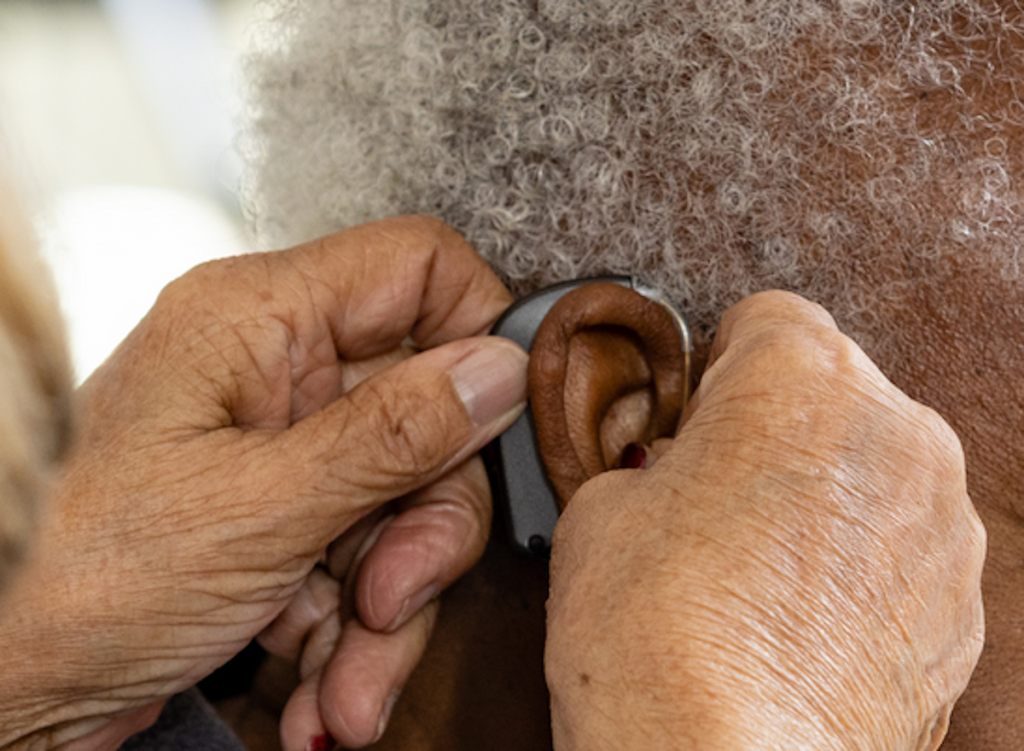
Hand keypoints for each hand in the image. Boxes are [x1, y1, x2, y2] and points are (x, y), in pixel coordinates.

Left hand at [0, 217, 526, 749]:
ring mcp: (282, 445)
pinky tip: (324, 692)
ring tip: (348, 687)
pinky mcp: (283, 513)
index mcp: (258, 319)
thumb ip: (393, 432)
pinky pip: (366, 552)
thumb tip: (498, 368)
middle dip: (426, 524)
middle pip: (427, 408)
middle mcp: (275, 370)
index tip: (497, 425)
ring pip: (404, 497)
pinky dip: (356, 633)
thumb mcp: (259, 508)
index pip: (415, 266)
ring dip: (392, 606)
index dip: (475, 333)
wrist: (3, 690)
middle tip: (395, 599)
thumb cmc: (79, 580)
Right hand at [546, 291, 985, 750]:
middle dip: (773, 426)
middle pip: (828, 387)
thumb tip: (672, 471)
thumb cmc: (656, 631)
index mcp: (798, 375)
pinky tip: (799, 612)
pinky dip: (860, 562)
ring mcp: (940, 517)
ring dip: (823, 492)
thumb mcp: (600, 508)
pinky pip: (904, 545)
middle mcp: (891, 428)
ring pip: (873, 464)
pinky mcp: (962, 601)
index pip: (765, 317)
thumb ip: (652, 458)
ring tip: (756, 564)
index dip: (715, 367)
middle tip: (712, 494)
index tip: (693, 417)